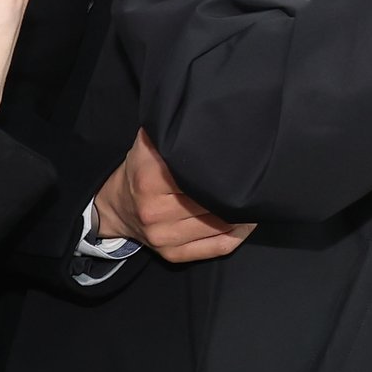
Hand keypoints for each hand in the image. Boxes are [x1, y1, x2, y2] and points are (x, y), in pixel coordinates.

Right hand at [93, 130, 255, 261]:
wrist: (115, 206)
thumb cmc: (142, 171)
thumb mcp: (151, 144)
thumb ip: (174, 131)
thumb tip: (207, 116)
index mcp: (150, 179)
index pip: (200, 174)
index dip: (226, 168)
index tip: (246, 159)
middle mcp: (154, 211)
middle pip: (213, 200)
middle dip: (237, 189)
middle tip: (256, 177)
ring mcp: (163, 237)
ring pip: (221, 224)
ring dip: (243, 211)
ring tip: (255, 196)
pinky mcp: (173, 254)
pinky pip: (219, 246)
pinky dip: (240, 233)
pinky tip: (249, 220)